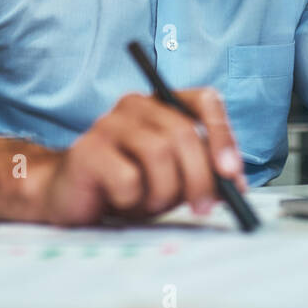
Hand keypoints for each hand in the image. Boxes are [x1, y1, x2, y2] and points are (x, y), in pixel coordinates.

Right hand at [38, 88, 247, 225]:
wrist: (72, 198)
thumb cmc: (130, 185)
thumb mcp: (176, 177)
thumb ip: (205, 172)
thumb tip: (235, 185)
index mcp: (163, 103)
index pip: (205, 101)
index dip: (223, 135)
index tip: (231, 173)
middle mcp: (137, 104)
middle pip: (183, 133)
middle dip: (200, 177)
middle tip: (203, 207)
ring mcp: (110, 123)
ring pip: (159, 154)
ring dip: (164, 192)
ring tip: (150, 204)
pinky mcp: (88, 150)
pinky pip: (129, 179)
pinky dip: (134, 200)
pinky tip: (121, 201)